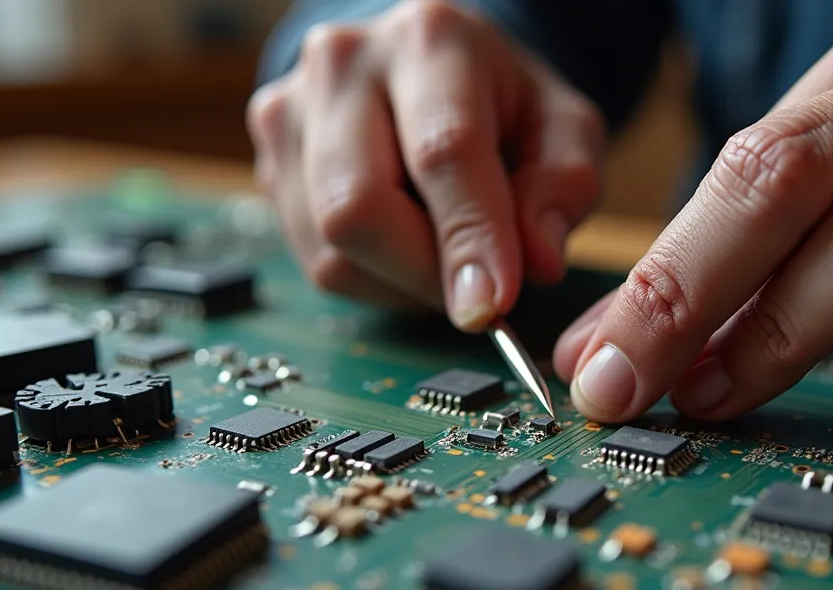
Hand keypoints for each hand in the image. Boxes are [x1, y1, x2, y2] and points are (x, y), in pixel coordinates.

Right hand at [248, 1, 603, 329]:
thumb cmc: (500, 104)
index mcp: (431, 40)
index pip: (443, 151)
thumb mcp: (563, 130)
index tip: (491, 305)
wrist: (424, 71)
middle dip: (424, 274)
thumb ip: (564, 188)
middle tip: (477, 294)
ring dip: (400, 283)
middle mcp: (343, 65)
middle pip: (357, 207)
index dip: (468, 237)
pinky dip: (371, 280)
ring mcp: (290, 112)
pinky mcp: (268, 162)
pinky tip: (405, 250)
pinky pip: (314, 260)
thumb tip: (537, 263)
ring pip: (330, 247)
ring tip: (445, 258)